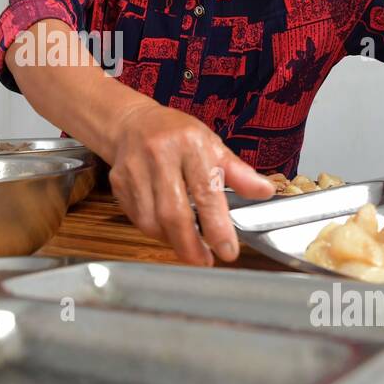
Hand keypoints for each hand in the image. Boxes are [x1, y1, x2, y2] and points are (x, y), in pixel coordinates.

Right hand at [107, 103, 273, 265]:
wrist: (133, 123)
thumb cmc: (177, 135)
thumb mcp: (212, 145)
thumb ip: (238, 172)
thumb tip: (264, 191)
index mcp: (190, 144)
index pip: (206, 192)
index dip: (217, 227)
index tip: (228, 251)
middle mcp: (159, 155)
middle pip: (173, 213)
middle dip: (190, 245)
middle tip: (204, 261)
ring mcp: (134, 169)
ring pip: (152, 221)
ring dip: (172, 240)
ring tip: (188, 245)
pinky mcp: (118, 183)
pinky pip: (137, 219)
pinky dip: (155, 231)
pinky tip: (167, 229)